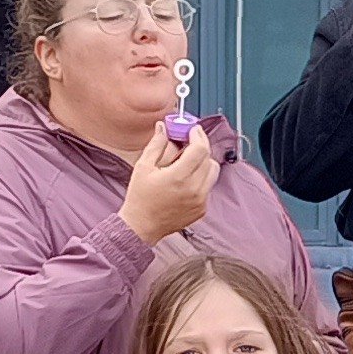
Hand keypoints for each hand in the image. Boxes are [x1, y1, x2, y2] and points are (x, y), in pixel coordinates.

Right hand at [119, 120, 218, 241]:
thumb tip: (163, 127)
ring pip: (213, 172)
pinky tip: (186, 178)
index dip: (197, 135)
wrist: (142, 226)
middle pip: (209, 158)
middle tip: (189, 141)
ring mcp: (200, 201)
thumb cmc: (140, 198)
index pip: (200, 149)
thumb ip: (156, 144)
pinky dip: (201, 178)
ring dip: (204, 161)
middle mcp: (194, 190)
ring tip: (188, 161)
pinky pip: (208, 186)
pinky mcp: (202, 209)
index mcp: (178, 177)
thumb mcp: (143, 167)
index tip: (192, 130)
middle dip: (200, 146)